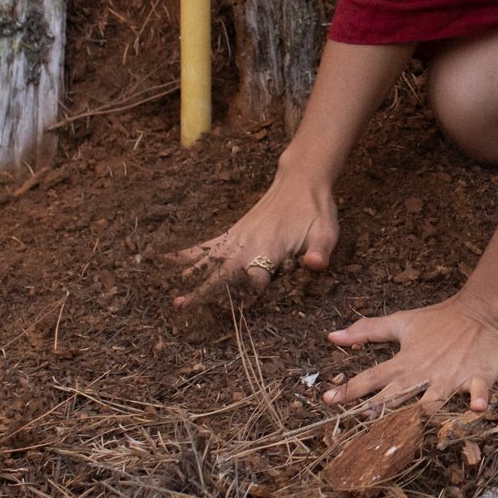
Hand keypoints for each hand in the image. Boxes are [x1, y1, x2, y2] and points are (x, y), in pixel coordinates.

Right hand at [172, 167, 338, 306]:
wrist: (300, 179)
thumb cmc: (315, 209)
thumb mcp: (326, 230)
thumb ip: (320, 250)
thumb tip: (315, 265)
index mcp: (271, 247)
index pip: (254, 279)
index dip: (246, 298)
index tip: (234, 317)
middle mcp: (249, 242)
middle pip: (223, 272)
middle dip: (204, 291)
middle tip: (182, 306)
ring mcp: (239, 235)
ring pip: (211, 260)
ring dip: (192, 277)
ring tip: (174, 296)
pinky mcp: (235, 230)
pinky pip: (209, 243)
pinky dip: (191, 252)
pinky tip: (171, 258)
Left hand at [324, 291, 497, 411]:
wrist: (480, 311)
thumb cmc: (438, 320)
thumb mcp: (401, 322)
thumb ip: (367, 331)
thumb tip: (332, 336)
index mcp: (405, 361)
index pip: (371, 377)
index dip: (349, 389)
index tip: (327, 400)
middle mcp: (424, 373)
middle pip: (397, 396)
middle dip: (379, 412)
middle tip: (360, 426)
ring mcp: (451, 376)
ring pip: (434, 401)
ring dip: (422, 415)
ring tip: (409, 432)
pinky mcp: (478, 376)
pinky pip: (479, 390)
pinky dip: (479, 398)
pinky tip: (477, 408)